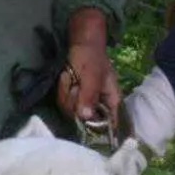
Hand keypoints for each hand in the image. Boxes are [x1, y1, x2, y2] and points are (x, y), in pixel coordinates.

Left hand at [57, 7, 120, 122]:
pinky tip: (66, 78)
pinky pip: (64, 102)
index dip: (103, 132)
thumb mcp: (92, 75)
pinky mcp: (73, 99)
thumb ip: (90, 96)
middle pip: (85, 119)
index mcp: (111, 101)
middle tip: (76, 85)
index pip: (112, 124)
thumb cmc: (92, 57)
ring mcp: (84, 103)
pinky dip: (62, 89)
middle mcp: (98, 106)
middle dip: (75, 101)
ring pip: (71, 111)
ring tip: (71, 77)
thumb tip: (86, 116)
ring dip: (67, 92)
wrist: (80, 43)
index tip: (90, 129)